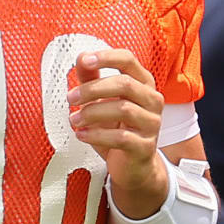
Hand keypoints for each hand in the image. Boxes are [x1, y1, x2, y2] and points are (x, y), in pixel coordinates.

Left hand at [67, 49, 165, 214]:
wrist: (132, 166)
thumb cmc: (117, 129)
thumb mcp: (102, 101)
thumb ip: (92, 79)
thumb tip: (81, 57)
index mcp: (143, 83)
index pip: (128, 60)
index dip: (106, 57)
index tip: (85, 60)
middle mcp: (152, 100)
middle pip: (125, 84)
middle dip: (92, 89)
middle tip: (71, 97)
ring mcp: (152, 124)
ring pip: (123, 109)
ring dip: (92, 113)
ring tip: (74, 119)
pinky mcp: (145, 146)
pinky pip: (121, 137)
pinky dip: (96, 135)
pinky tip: (82, 135)